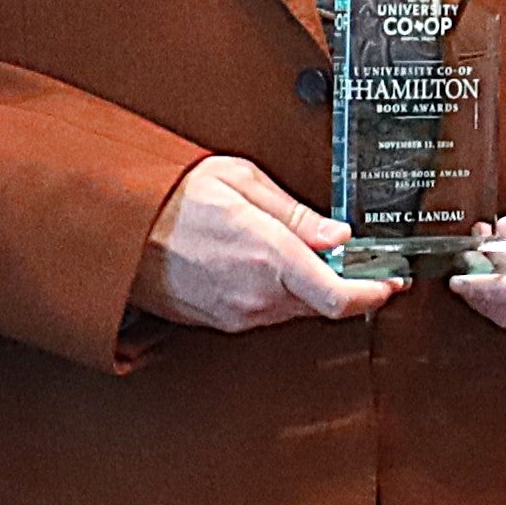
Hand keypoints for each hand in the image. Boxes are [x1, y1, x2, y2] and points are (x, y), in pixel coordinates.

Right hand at [132, 154, 363, 330]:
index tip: (390, 283)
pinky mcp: (221, 323)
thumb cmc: (169, 198)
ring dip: (310, 290)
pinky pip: (266, 313)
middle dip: (346, 286)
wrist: (115, 230)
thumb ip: (296, 214)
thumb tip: (337, 235)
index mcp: (270, 257)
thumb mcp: (240, 181)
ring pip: (295, 310)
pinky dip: (279, 295)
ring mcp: (237, 314)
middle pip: (324, 306)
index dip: (374, 294)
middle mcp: (257, 295)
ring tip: (307, 257)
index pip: (341, 297)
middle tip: (361, 264)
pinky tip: (270, 268)